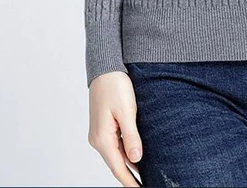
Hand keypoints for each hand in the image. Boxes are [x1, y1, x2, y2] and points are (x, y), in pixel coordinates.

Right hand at [88, 71, 142, 186]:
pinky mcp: (104, 126)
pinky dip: (126, 152)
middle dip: (131, 176)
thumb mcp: (127, 110)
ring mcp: (100, 133)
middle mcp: (98, 139)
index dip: (130, 182)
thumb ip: (131, 136)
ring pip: (117, 154)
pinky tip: (137, 154)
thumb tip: (136, 159)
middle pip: (117, 164)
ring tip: (146, 173)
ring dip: (129, 164)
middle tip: (148, 183)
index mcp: (102, 139)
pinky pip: (116, 144)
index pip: (118, 168)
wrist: (105, 69)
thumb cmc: (115, 86)